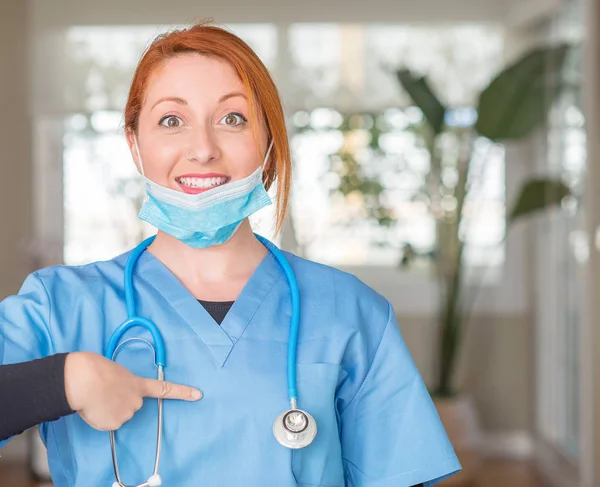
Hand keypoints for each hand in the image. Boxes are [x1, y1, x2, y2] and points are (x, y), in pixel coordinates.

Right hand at [64, 351, 201, 430]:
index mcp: (138, 384)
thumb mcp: (115, 372)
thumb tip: (114, 394)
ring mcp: (127, 413)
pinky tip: (93, 407)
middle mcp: (137, 401)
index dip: (182, 392)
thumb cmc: (94, 370)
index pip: (164, 388)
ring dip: (107, 409)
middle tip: (104, 392)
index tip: (197, 394)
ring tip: (96, 397)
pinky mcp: (114, 424)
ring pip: (117, 415)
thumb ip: (122, 384)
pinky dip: (99, 417)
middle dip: (119, 401)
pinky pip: (107, 422)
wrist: (82, 380)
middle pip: (131, 405)